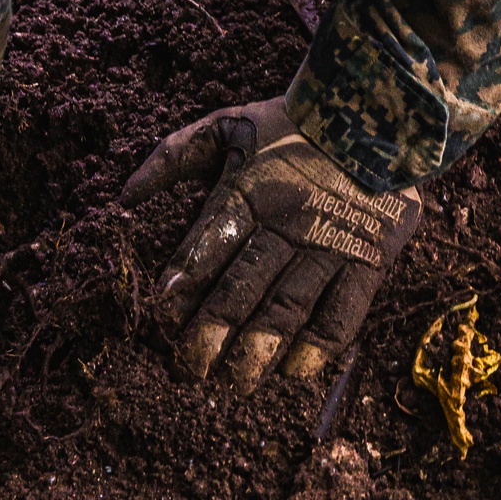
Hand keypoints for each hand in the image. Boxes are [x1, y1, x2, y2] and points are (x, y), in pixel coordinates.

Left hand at [121, 96, 420, 391]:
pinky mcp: (369, 263)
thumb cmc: (291, 126)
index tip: (162, 313)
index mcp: (250, 189)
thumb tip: (122, 197)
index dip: (185, 279)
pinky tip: (293, 371)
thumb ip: (173, 156)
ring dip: (258, 352)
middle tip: (188, 370)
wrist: (378, 115)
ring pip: (288, 309)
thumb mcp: (228, 126)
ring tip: (234, 383)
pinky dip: (318, 348)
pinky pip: (342, 315)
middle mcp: (288, 222)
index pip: (210, 242)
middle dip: (212, 333)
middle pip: (244, 286)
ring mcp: (330, 245)